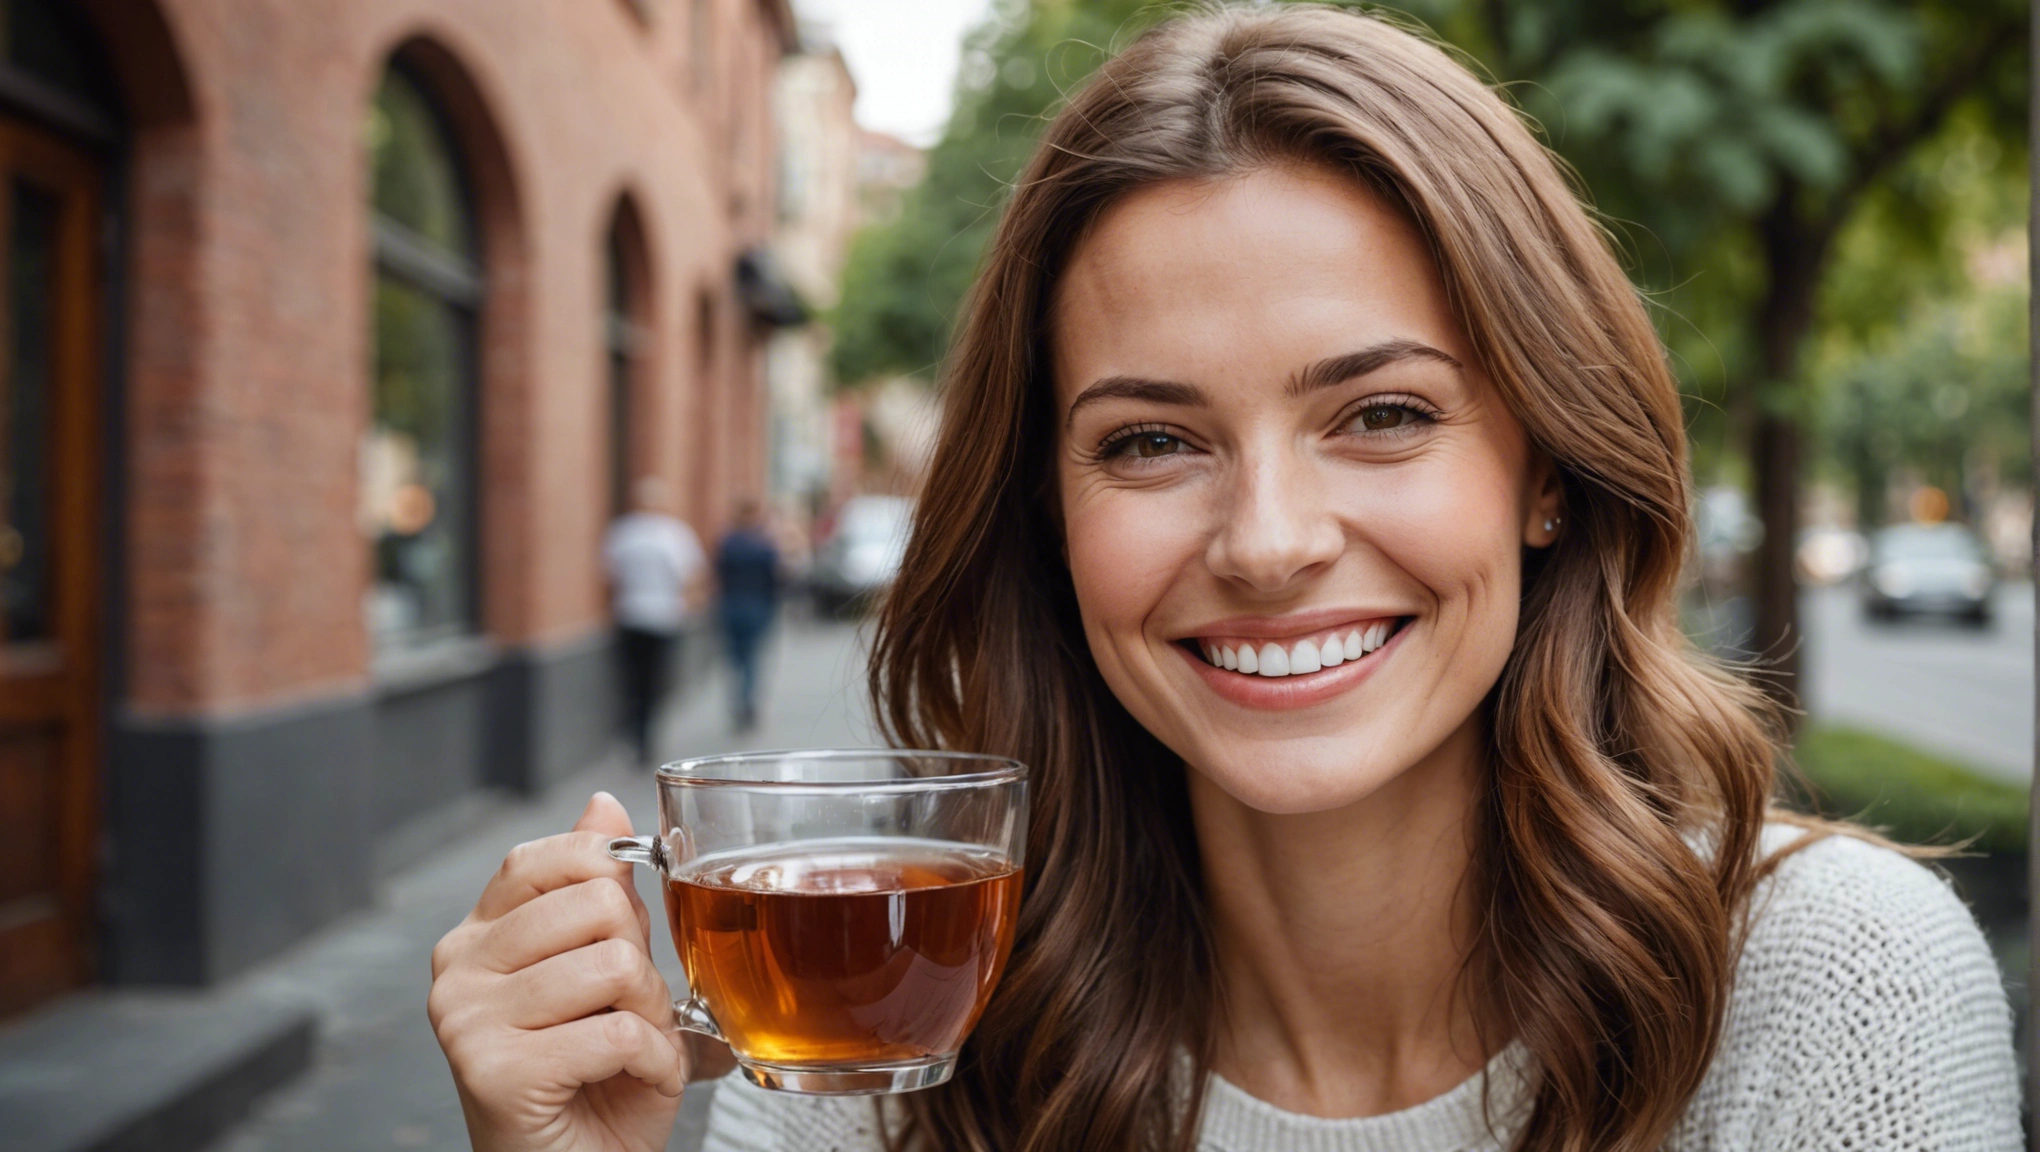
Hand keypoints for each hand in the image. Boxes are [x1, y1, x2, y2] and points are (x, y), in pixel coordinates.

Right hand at [429, 792, 726, 1151]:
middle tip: (634, 1011)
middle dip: (644, 962)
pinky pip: (616, 1032)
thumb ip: (600, 890)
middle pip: (597, 903)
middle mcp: (457, 969)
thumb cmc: (593, 1082)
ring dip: (654, 1016)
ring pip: (613, 965)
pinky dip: (655, 1061)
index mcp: (477, 936)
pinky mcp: (492, 1071)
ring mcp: (466, 1020)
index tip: (626, 929)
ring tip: (635, 1048)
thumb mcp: (607, 971)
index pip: (545, 857)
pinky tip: (636, 1079)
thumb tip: (603, 802)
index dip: (608, 877)